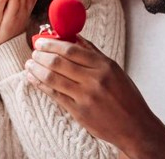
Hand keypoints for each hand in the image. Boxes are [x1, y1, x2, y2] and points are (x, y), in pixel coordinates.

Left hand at [25, 37, 164, 158]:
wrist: (134, 126)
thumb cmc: (126, 96)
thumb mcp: (114, 70)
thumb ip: (93, 53)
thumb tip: (74, 37)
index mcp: (104, 66)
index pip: (71, 49)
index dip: (52, 44)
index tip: (41, 42)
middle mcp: (94, 80)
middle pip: (59, 63)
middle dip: (41, 56)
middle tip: (33, 52)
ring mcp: (85, 97)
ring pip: (53, 78)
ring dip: (36, 69)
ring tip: (29, 64)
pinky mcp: (79, 112)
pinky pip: (55, 95)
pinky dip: (41, 85)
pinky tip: (33, 79)